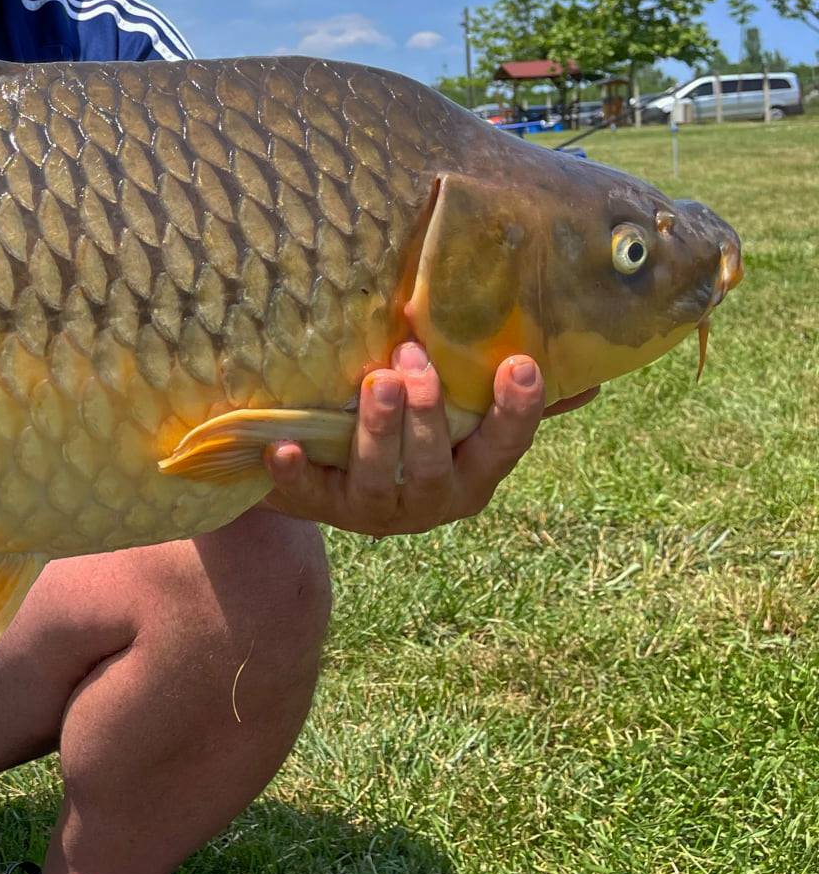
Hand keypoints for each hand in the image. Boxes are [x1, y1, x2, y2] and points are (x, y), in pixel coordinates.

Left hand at [260, 342, 598, 536]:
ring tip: (375, 382)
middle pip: (434, 465)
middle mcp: (430, 500)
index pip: (505, 447)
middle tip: (415, 363)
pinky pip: (310, 494)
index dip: (517, 411)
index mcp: (473, 474)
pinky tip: (283, 449)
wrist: (326, 481)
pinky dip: (297, 474)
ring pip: (377, 478)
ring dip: (377, 431)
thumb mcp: (460, 420)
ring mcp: (375, 510)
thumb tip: (590, 374)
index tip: (521, 364)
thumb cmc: (408, 438)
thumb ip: (507, 398)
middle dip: (428, 415)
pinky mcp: (322, 507)